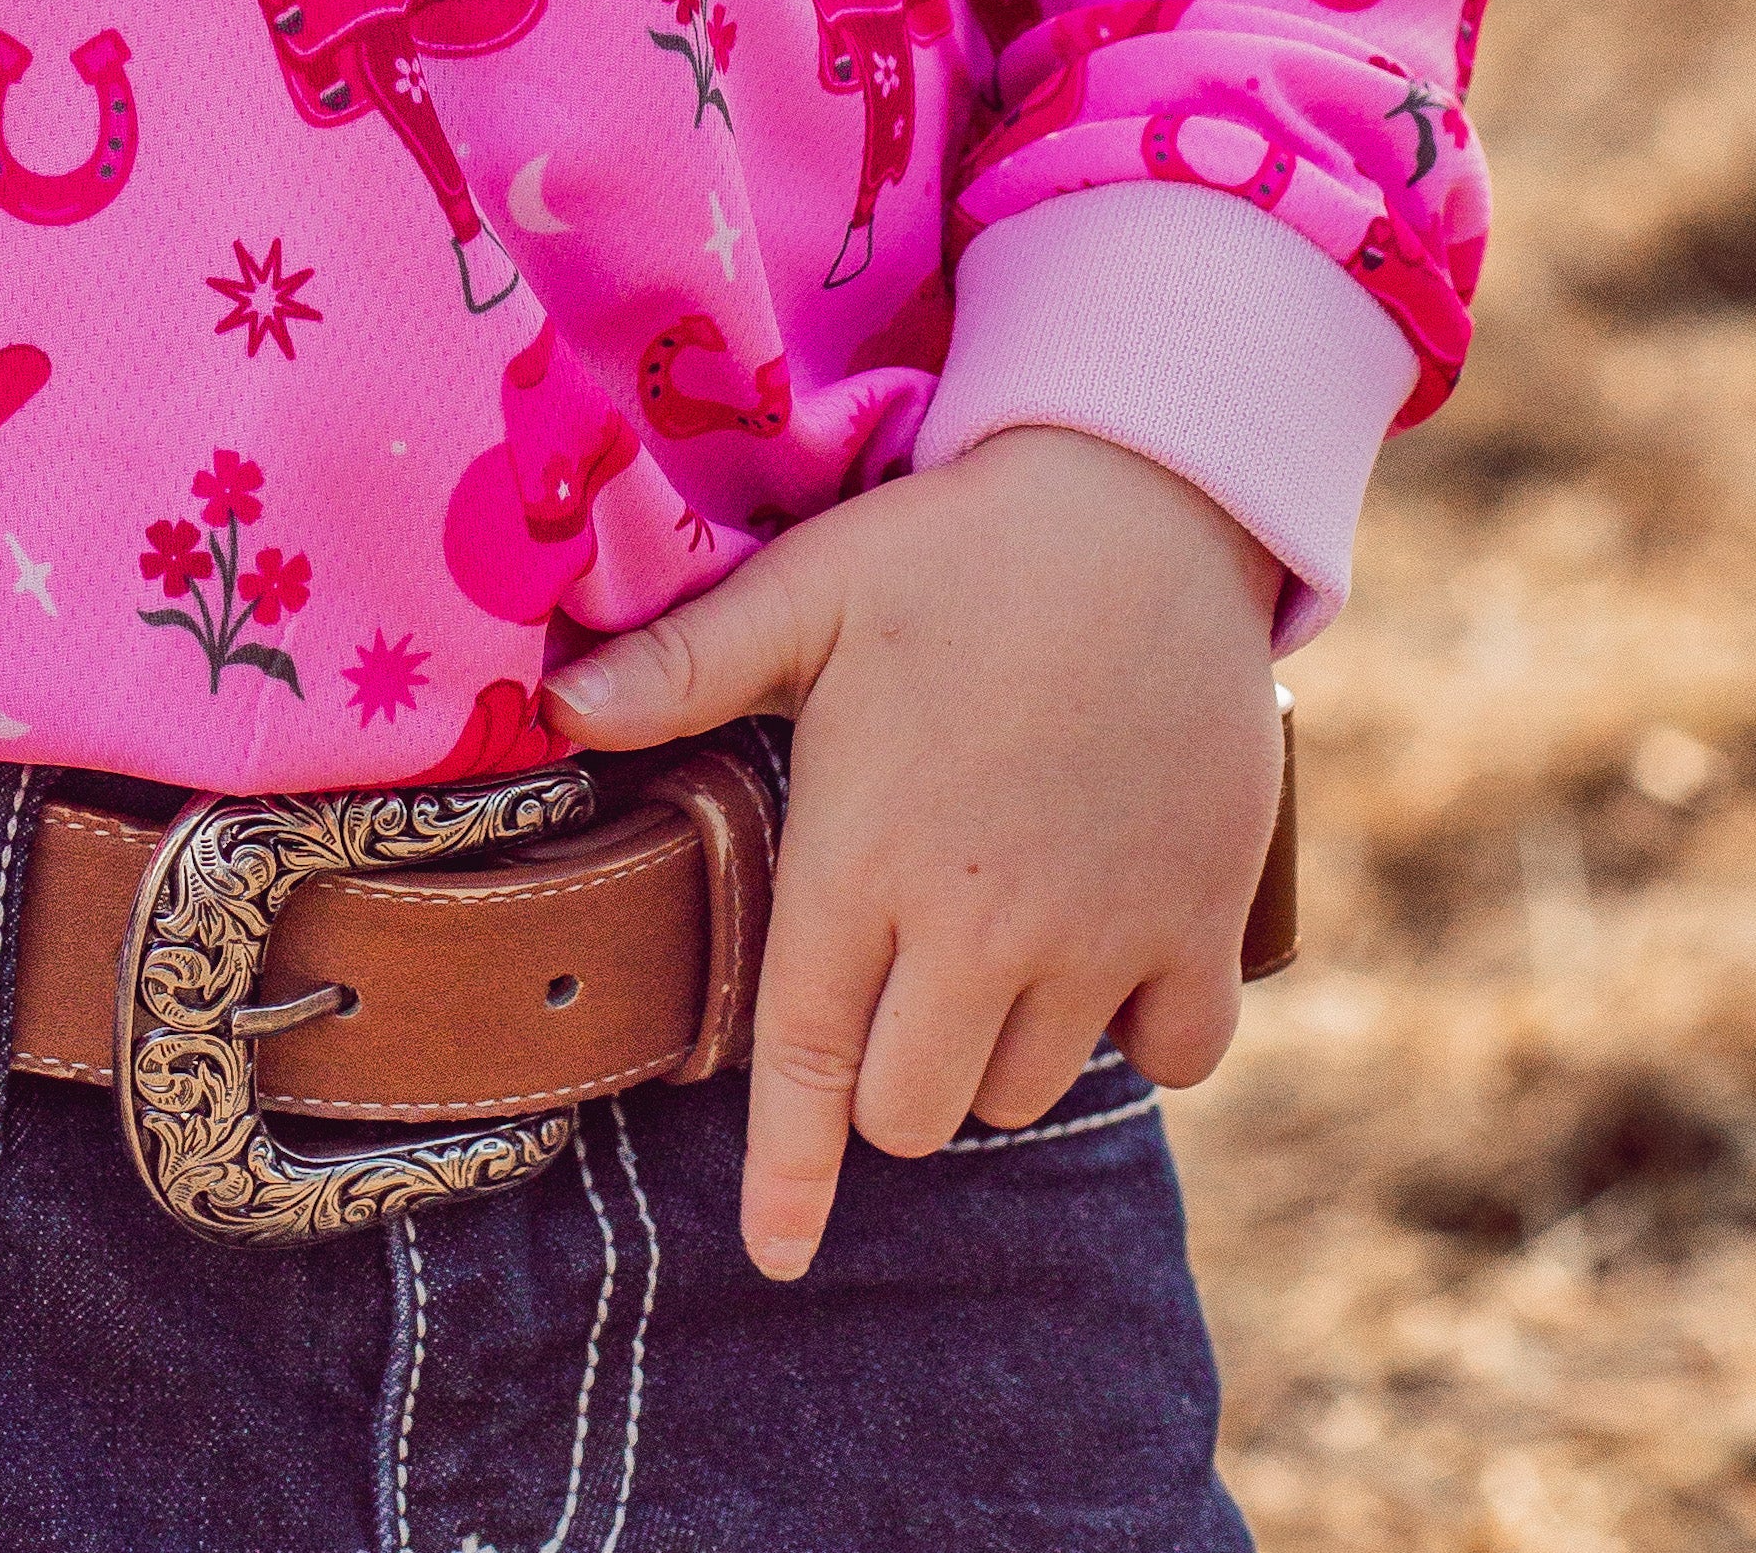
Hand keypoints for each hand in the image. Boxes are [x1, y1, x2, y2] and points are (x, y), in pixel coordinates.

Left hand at [548, 426, 1282, 1283]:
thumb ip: (683, 665)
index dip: (789, 1172)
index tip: (776, 1251)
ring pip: (1028, 1088)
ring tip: (991, 931)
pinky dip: (1139, 1032)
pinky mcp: (1200, 921)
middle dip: (888, 1079)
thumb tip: (555, 709)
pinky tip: (1106, 949)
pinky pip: (1171, 1055)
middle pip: (918, 1108)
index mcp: (867, 857)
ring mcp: (1100, 934)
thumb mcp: (806, 587)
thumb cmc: (956, 544)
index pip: (809, 1059)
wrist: (1145, 504)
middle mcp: (980, 924)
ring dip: (999, 1048)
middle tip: (896, 972)